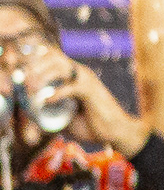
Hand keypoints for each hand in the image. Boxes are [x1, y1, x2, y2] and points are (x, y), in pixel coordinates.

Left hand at [15, 47, 147, 156]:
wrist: (117, 133)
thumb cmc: (94, 125)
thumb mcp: (67, 117)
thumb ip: (52, 111)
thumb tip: (32, 114)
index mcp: (74, 75)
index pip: (51, 58)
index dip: (34, 61)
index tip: (20, 75)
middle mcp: (80, 72)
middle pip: (52, 56)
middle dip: (33, 66)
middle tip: (24, 83)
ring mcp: (86, 79)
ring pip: (59, 66)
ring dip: (41, 76)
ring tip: (31, 89)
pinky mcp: (91, 90)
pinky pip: (69, 87)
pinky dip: (56, 93)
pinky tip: (47, 101)